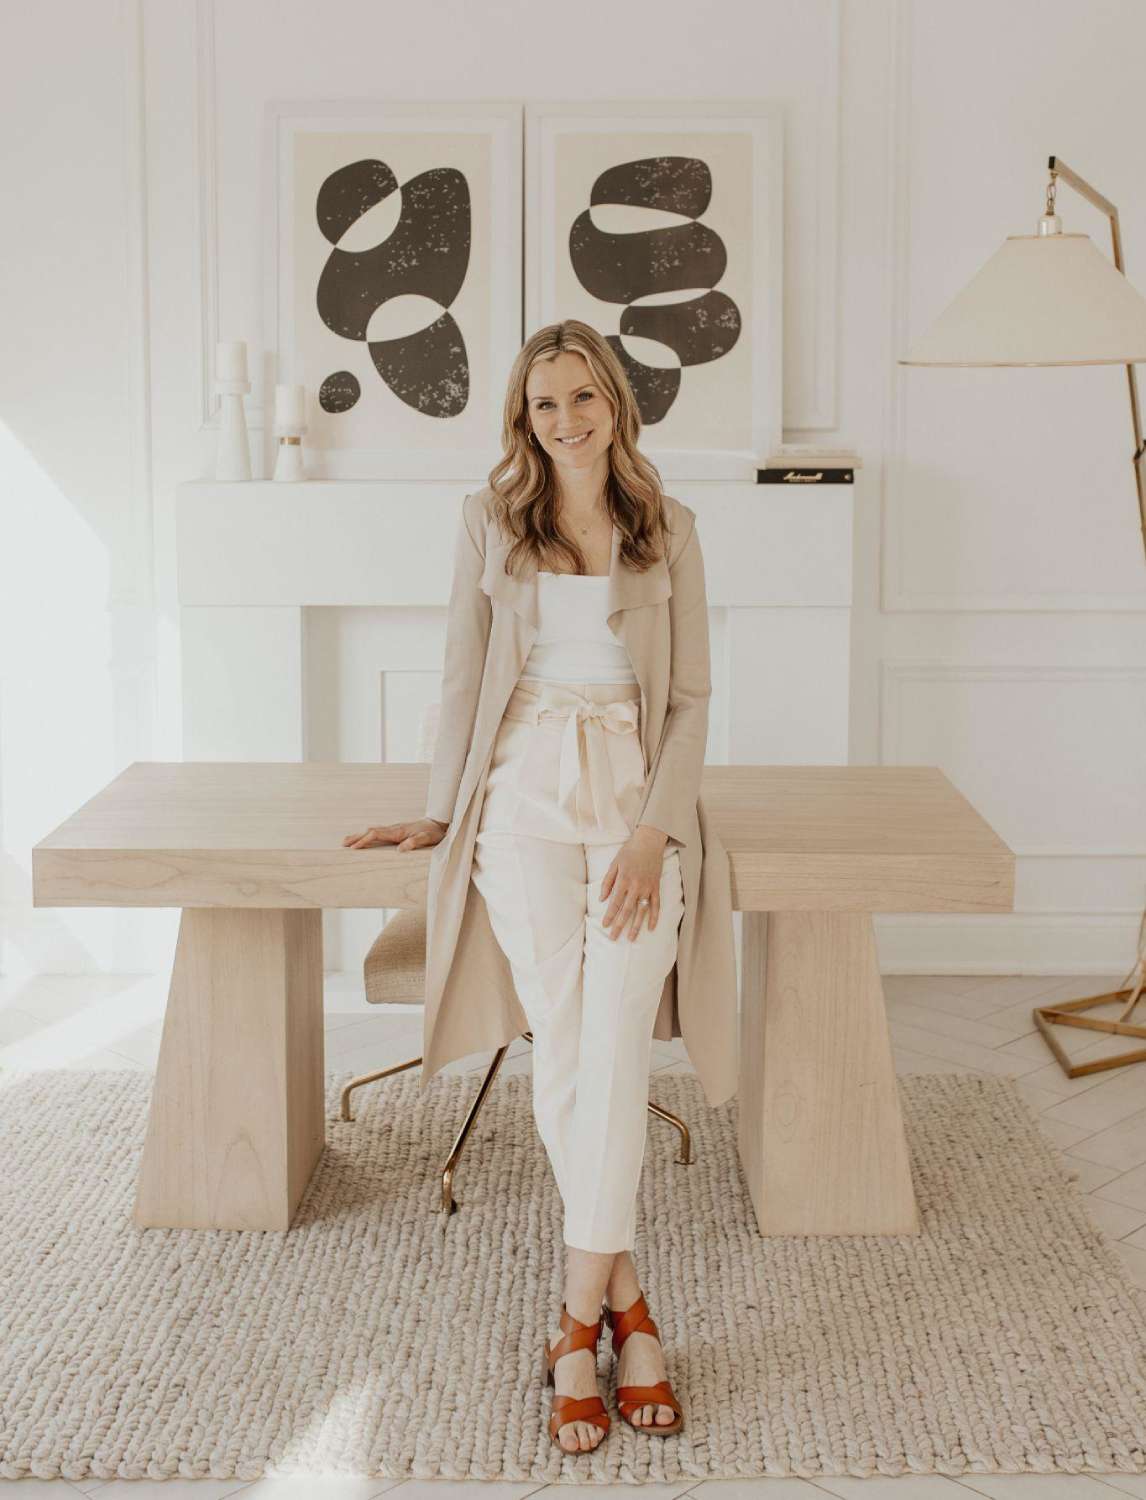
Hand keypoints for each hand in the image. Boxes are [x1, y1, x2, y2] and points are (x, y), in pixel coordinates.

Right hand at [342, 817, 447, 851]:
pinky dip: (368, 836)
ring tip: (347, 842)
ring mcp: (394, 829)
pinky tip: (364, 840)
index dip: (364, 840)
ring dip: (360, 835)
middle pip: (370, 831)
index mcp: (398, 831)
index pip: (376, 834)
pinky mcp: (396, 831)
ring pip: (373, 831)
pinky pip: (378, 833)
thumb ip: (415, 842)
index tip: (354, 848)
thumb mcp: (427, 839)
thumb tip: (400, 850)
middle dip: (356, 837)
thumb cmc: (434, 832)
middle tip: (342, 844)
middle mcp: (393, 828)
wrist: (439, 823)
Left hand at [599, 825, 669, 940]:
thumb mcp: (614, 864)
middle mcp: (636, 886)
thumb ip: (607, 882)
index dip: (609, 915)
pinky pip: (656, 905)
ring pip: (641, 911)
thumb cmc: (629, 852)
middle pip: (626, 910)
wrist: (649, 842)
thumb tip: (601, 899)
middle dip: (619, 925)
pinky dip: (654, 917)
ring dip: (636, 926)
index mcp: (623, 880)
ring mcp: (647, 888)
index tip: (605, 926)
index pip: (614, 902)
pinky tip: (651, 928)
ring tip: (631, 938)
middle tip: (613, 938)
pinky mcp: (656, 887)